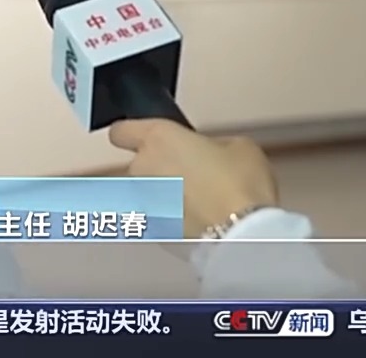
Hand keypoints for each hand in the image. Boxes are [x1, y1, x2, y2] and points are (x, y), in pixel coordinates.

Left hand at [108, 118, 278, 237]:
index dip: (132, 135)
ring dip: (165, 196)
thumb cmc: (242, 184)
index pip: (122, 132)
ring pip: (147, 194)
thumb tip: (207, 152)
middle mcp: (142, 168)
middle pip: (139, 165)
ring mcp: (143, 203)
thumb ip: (210, 143)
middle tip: (193, 175)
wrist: (243, 235)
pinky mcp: (153, 232)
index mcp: (158, 139)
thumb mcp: (238, 146)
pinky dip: (172, 220)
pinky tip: (200, 223)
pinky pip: (159, 219)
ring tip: (200, 203)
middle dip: (160, 169)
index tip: (145, 139)